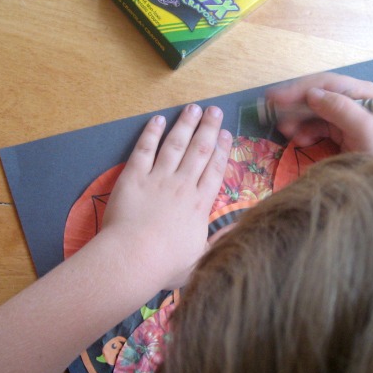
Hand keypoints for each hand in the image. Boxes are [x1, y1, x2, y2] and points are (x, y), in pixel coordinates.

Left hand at [101, 104, 231, 289]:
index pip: (215, 170)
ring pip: (176, 144)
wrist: (133, 259)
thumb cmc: (166, 264)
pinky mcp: (134, 177)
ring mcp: (158, 178)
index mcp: (200, 204)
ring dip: (186, 124)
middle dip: (208, 128)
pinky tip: (158, 120)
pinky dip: (151, 133)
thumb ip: (219, 240)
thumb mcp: (201, 258)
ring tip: (193, 108)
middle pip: (199, 150)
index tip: (227, 133)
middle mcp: (183, 185)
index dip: (222, 149)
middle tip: (215, 110)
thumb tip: (239, 229)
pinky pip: (144, 150)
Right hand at [266, 72, 372, 158]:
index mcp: (360, 93)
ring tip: (285, 131)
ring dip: (296, 119)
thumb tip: (311, 94)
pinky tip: (298, 140)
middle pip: (315, 95)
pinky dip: (303, 131)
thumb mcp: (364, 129)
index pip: (324, 84)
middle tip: (270, 114)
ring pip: (312, 111)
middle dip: (293, 105)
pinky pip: (315, 126)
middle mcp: (351, 100)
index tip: (275, 98)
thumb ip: (339, 109)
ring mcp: (343, 116)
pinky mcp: (338, 132)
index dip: (297, 89)